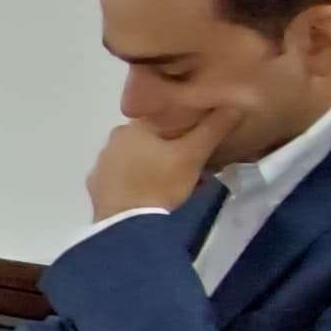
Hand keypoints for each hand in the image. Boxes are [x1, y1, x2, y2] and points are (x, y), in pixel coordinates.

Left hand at [85, 109, 237, 218]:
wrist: (126, 226)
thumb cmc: (160, 184)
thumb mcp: (192, 155)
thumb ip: (213, 129)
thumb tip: (234, 105)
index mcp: (133, 126)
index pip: (163, 118)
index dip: (186, 130)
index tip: (201, 145)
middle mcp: (112, 140)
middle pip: (151, 141)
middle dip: (173, 152)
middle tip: (194, 170)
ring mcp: (101, 165)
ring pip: (138, 161)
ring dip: (157, 169)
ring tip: (179, 188)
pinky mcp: (97, 188)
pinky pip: (124, 180)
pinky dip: (139, 184)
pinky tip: (153, 198)